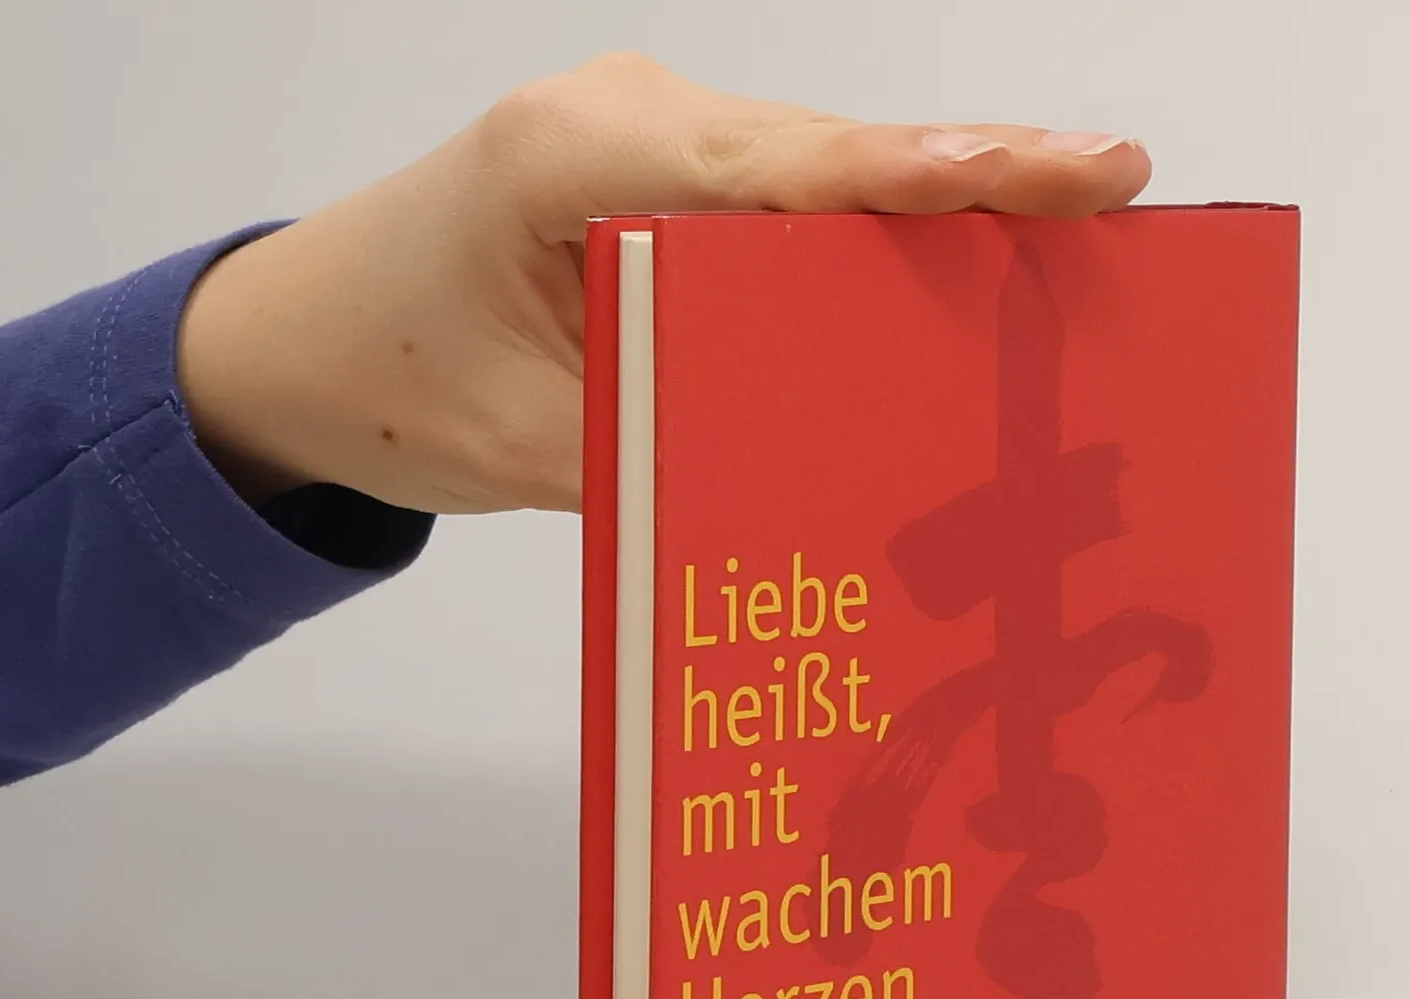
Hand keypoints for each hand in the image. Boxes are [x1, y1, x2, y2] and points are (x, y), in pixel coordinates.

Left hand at [177, 55, 1151, 515]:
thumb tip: (827, 465)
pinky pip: (784, 206)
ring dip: (935, 214)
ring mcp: (648, 145)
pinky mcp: (660, 186)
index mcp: (579, 158)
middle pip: (832, 157)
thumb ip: (676, 436)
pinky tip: (956, 275)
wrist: (293, 344)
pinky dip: (869, 241)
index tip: (1066, 169)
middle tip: (1116, 198)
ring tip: (1071, 235)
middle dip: (978, 180)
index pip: (793, 169)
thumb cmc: (386, 381)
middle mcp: (628, 123)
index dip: (936, 176)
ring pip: (820, 178)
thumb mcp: (537, 443)